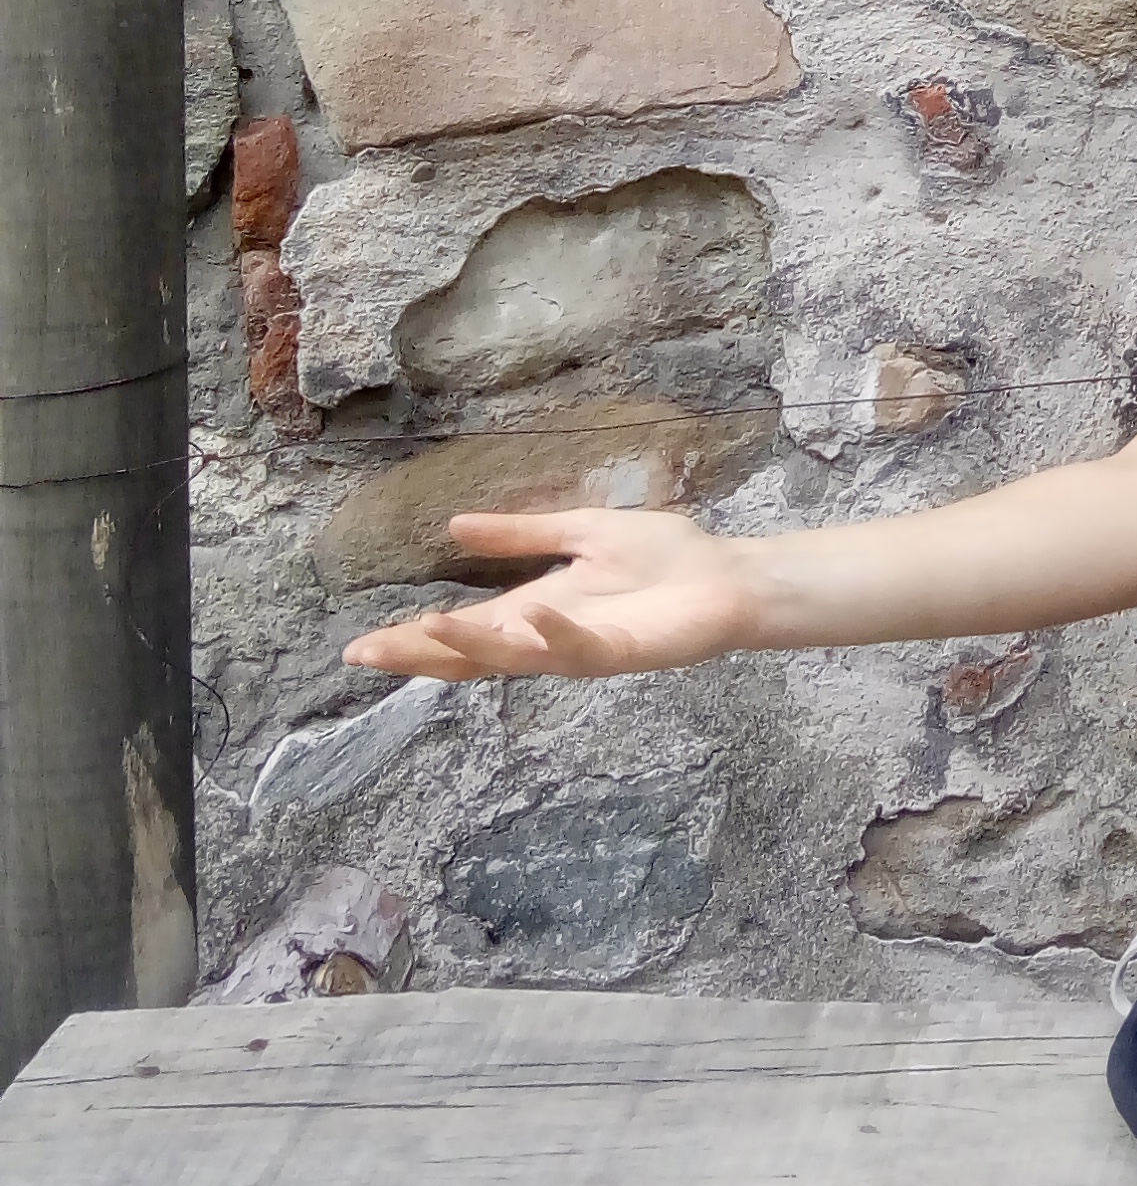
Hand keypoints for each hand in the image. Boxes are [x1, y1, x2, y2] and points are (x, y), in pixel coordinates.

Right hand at [340, 508, 758, 681]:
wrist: (727, 574)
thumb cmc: (664, 556)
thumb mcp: (578, 532)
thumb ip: (520, 534)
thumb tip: (454, 528)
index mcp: (533, 609)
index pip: (462, 630)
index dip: (413, 639)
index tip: (359, 647)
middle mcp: (547, 637)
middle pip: (472, 654)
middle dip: (420, 655)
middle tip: (366, 653)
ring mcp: (580, 649)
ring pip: (514, 657)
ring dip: (470, 645)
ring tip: (425, 628)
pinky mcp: (619, 652)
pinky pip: (577, 649)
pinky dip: (550, 635)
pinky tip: (526, 616)